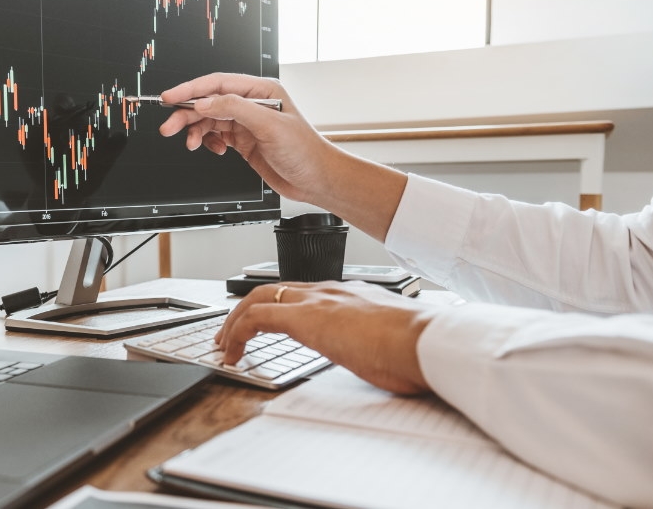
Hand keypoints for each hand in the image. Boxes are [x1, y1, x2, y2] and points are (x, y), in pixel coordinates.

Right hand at [157, 72, 407, 242]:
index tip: (171, 97)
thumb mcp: (268, 125)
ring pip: (210, 120)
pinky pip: (216, 135)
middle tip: (169, 127)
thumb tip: (205, 103)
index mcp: (261, 90)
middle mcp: (252, 103)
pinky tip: (212, 149)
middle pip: (209, 102)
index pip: (218, 84)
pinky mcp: (243, 140)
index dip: (192, 90)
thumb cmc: (304, 151)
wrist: (316, 180)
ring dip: (196, 131)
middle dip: (187, 114)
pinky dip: (208, 142)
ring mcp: (247, 123)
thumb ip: (235, 109)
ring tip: (190, 143)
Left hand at [215, 281, 438, 394]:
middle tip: (231, 335)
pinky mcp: (305, 317)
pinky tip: (232, 353)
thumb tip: (373, 361)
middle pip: (273, 291)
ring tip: (224, 346)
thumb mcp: (388, 345)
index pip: (300, 295)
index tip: (263, 329)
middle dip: (245, 312)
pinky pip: (256, 317)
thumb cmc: (419, 348)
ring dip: (235, 322)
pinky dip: (237, 333)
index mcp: (350, 296)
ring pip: (258, 299)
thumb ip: (373, 346)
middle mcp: (330, 291)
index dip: (275, 310)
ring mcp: (316, 301)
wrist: (427, 342)